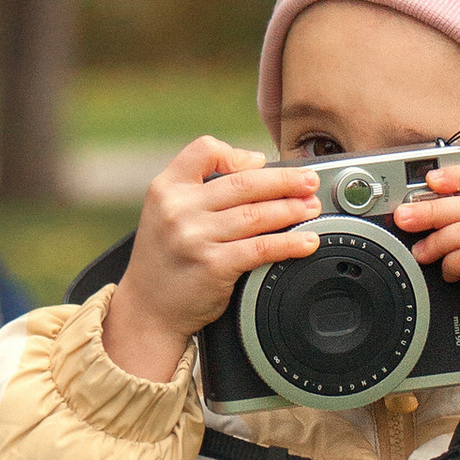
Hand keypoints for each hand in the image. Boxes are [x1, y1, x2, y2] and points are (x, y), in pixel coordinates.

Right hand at [105, 135, 321, 381]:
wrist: (147, 309)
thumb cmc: (166, 259)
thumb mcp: (165, 212)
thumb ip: (200, 188)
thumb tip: (255, 165)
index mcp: (166, 188)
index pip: (204, 150)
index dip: (237, 154)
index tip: (262, 162)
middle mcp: (179, 209)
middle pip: (243, 182)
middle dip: (285, 181)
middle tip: (309, 181)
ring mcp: (195, 237)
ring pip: (256, 214)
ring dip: (292, 209)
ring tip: (312, 208)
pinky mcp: (213, 266)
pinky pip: (261, 248)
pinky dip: (289, 243)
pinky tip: (306, 242)